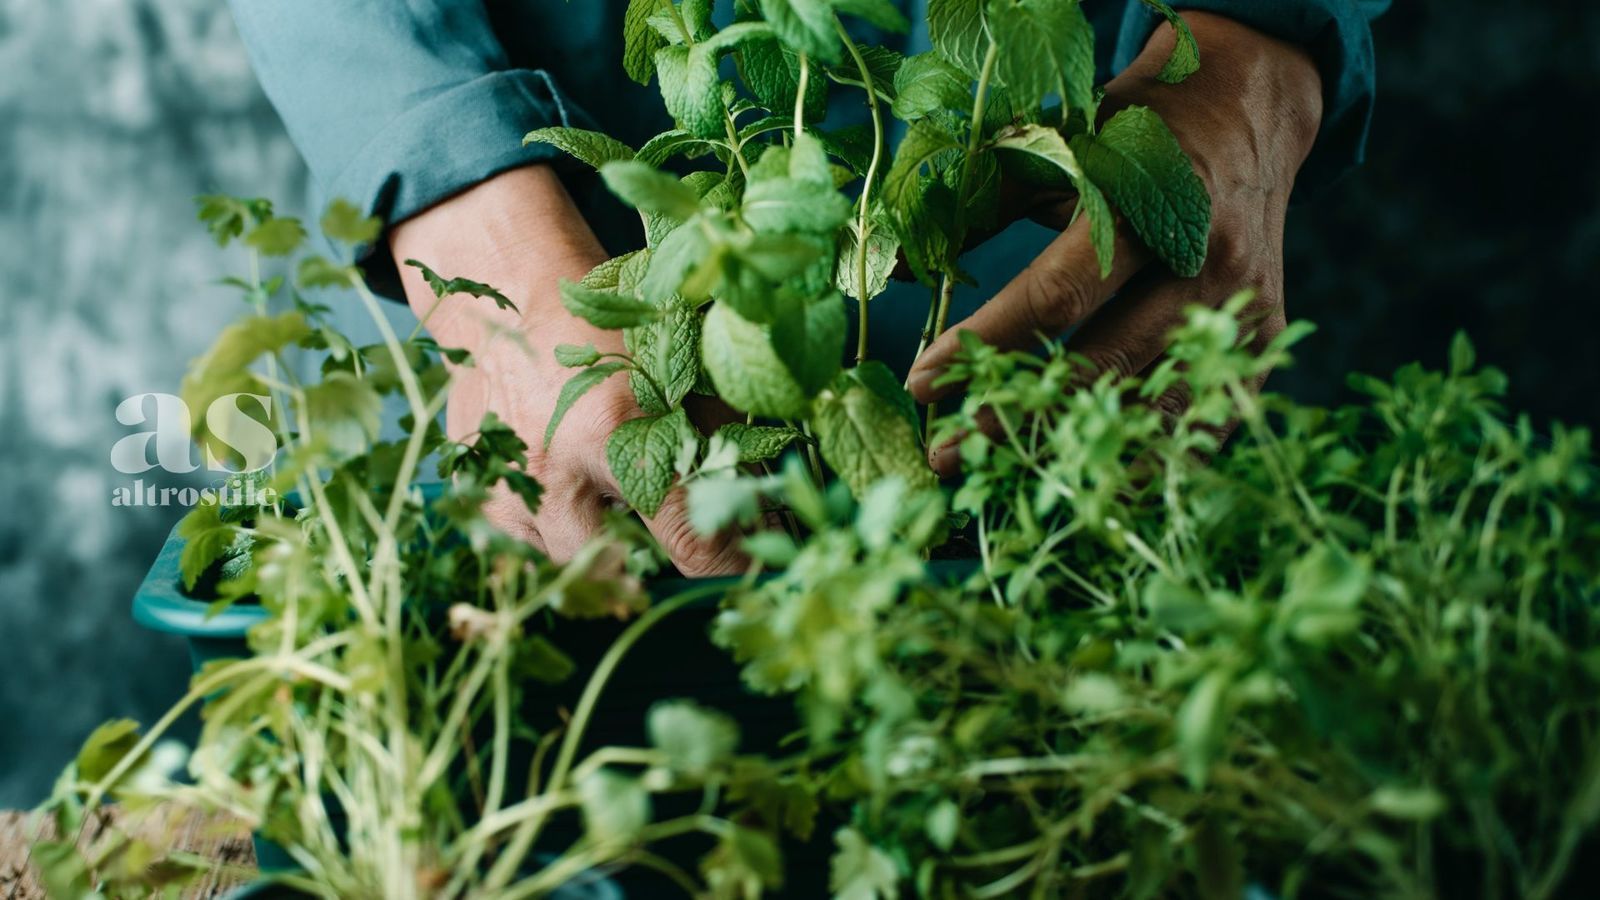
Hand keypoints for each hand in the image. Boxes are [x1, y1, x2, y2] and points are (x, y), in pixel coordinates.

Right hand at [392, 166, 744, 574]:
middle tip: (682, 539)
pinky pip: (531, 553)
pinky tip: (575, 500)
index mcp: (615, 430)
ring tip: (621, 508)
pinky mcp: (482, 498)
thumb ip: (721, 445)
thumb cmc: (606, 333)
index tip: (750, 565)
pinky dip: (562, 538)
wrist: (510, 300)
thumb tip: (763, 512)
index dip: (729, 563)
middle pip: (624, 570)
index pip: (688, 539)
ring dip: (606, 552)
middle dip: (660, 563)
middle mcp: (556, 471)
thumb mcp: (677, 375)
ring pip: (573, 567)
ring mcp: (511, 490)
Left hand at [907, 12, 1323, 475]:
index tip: (923, 384)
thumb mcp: (1065, 144)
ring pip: (1151, 405)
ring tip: (1003, 472)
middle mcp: (1201, 263)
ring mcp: (1241, 308)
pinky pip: (1200, 418)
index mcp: (1147, 205)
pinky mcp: (1264, 338)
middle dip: (1013, 415)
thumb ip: (992, 205)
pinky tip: (1087, 477)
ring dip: (1071, 448)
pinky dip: (1143, 453)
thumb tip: (907, 267)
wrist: (1250, 106)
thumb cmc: (1138, 127)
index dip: (987, 346)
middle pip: (1100, 367)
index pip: (1056, 297)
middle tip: (945, 451)